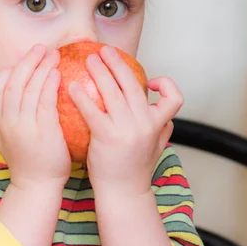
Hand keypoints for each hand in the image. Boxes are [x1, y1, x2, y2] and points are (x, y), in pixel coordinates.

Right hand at [0, 44, 71, 190]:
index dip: (8, 70)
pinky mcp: (42, 132)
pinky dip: (49, 85)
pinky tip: (58, 73)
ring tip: (53, 55)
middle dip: (27, 61)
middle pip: (13, 82)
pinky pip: (45, 102)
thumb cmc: (28, 160)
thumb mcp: (9, 137)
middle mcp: (8, 121)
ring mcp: (23, 127)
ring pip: (28, 89)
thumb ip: (10, 116)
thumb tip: (18, 93)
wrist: (36, 186)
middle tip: (41, 48)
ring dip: (40, 68)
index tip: (23, 61)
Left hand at [68, 45, 183, 194]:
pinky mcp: (107, 136)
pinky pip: (92, 109)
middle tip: (104, 50)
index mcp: (159, 125)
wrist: (123, 194)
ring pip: (113, 90)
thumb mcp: (156, 148)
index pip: (175, 98)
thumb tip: (165, 115)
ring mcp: (127, 129)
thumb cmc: (135, 171)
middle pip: (133, 84)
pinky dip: (82, 95)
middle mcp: (146, 124)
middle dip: (118, 62)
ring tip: (88, 59)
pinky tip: (71, 86)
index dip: (165, 85)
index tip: (148, 81)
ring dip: (99, 70)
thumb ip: (162, 130)